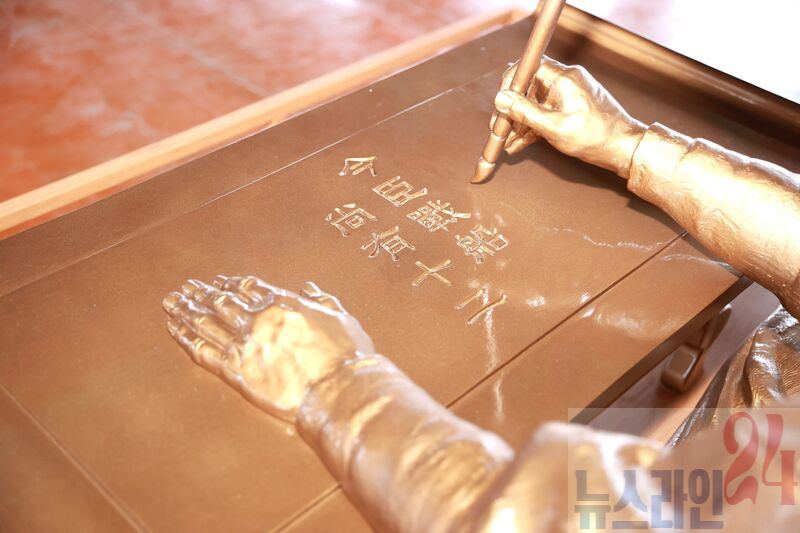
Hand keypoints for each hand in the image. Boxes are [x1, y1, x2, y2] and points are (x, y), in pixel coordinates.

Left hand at [162, 276, 374, 421]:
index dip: (231, 284)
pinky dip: (186, 338)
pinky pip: (203, 351)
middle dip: (202, 294)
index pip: (250, 288)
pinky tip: (174, 328)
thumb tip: (309, 287)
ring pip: (207, 322)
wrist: (338, 391)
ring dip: (186, 310)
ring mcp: (245, 345)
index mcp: (284, 304)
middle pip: (222, 302)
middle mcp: (259, 320)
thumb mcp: (341, 318)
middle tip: (186, 288)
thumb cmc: (347, 357)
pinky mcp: (236, 372)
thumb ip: (321, 300)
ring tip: (171, 302)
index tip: (219, 281)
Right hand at [493, 56, 646, 177]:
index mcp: (564, 78)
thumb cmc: (595, 136)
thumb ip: (525, 112)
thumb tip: (501, 99)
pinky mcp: (570, 108)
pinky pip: (545, 113)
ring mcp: (569, 95)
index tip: (500, 103)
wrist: (623, 148)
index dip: (511, 84)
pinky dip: (533, 127)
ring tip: (508, 143)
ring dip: (520, 123)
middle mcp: (566, 81)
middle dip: (512, 110)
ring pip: (535, 104)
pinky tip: (520, 143)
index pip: (529, 68)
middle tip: (500, 129)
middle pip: (530, 88)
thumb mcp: (554, 127)